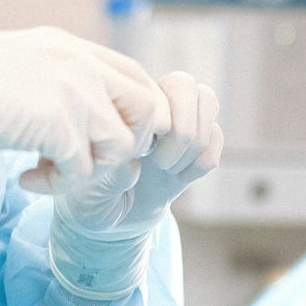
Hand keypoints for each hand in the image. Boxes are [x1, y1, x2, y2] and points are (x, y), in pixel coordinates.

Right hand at [0, 29, 170, 186]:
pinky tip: (25, 178)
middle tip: (87, 159)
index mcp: (72, 47)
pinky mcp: (57, 124)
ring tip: (48, 171)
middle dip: (126, 144)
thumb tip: (78, 112)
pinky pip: (82, 171)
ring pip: (121, 146)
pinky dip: (55, 185)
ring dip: (89, 169)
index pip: (136, 76)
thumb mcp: (18, 63)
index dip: (131, 114)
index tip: (99, 138)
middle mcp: (81, 64)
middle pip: (148, 109)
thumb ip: (54, 78)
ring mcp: (73, 91)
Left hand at [47, 71, 223, 229]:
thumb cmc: (91, 199)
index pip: (152, 87)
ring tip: (169, 169)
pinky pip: (217, 137)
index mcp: (120, 106)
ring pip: (208, 101)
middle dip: (182, 129)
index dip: (156, 123)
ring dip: (195, 143)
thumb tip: (135, 165)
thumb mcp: (88, 192)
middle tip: (162, 163)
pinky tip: (180, 178)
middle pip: (186, 85)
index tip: (139, 155)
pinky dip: (202, 162)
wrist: (112, 220)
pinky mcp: (196, 145)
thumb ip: (110, 176)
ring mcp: (177, 122)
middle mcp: (151, 106)